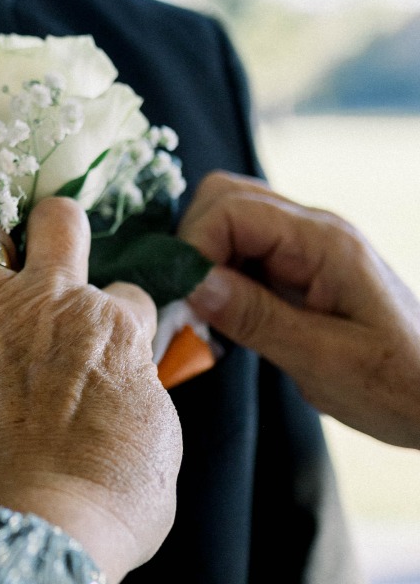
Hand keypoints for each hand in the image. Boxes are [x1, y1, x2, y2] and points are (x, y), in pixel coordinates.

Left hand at [0, 198, 182, 583]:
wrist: (43, 521)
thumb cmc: (112, 496)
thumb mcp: (159, 438)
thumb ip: (139, 391)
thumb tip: (129, 385)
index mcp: (113, 325)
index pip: (127, 294)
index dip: (120, 318)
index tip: (110, 347)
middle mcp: (50, 303)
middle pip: (58, 223)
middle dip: (56, 227)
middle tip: (51, 251)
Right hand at [181, 171, 419, 447]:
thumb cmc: (398, 385)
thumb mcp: (323, 360)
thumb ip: (255, 317)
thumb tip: (192, 284)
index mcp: (324, 243)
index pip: (231, 210)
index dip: (194, 249)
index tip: (185, 302)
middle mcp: (314, 231)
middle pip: (225, 198)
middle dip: (193, 246)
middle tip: (191, 306)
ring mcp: (308, 247)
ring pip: (231, 220)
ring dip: (206, 261)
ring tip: (207, 315)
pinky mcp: (301, 268)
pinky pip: (246, 250)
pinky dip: (223, 275)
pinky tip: (228, 316)